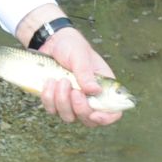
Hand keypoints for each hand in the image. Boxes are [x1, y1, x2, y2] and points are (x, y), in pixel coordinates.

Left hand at [16, 4, 123, 126]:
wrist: (52, 42)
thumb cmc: (72, 46)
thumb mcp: (80, 55)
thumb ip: (86, 72)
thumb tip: (94, 91)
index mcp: (103, 87)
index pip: (113, 112)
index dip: (106, 118)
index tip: (94, 115)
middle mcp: (90, 98)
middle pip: (89, 119)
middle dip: (79, 107)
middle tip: (73, 89)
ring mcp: (72, 102)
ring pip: (69, 117)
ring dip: (62, 101)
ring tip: (59, 80)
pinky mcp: (55, 101)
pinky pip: (52, 110)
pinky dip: (49, 98)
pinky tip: (48, 82)